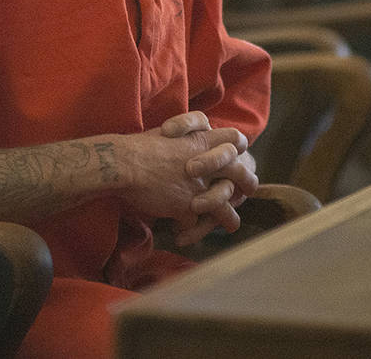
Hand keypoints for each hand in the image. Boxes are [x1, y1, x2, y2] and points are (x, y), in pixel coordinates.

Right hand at [114, 113, 250, 236]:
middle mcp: (207, 162)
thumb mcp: (168, 134)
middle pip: (240, 172)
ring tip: (231, 225)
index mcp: (202, 140)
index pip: (235, 140)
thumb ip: (185, 140)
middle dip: (247, 183)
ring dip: (229, 217)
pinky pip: (196, 223)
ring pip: (224, 204)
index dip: (239, 150)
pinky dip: (191, 231)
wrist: (123, 162)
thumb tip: (185, 144)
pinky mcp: (187, 207)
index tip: (239, 159)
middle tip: (247, 191)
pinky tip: (184, 235)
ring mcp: (199, 186)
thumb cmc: (138, 147)